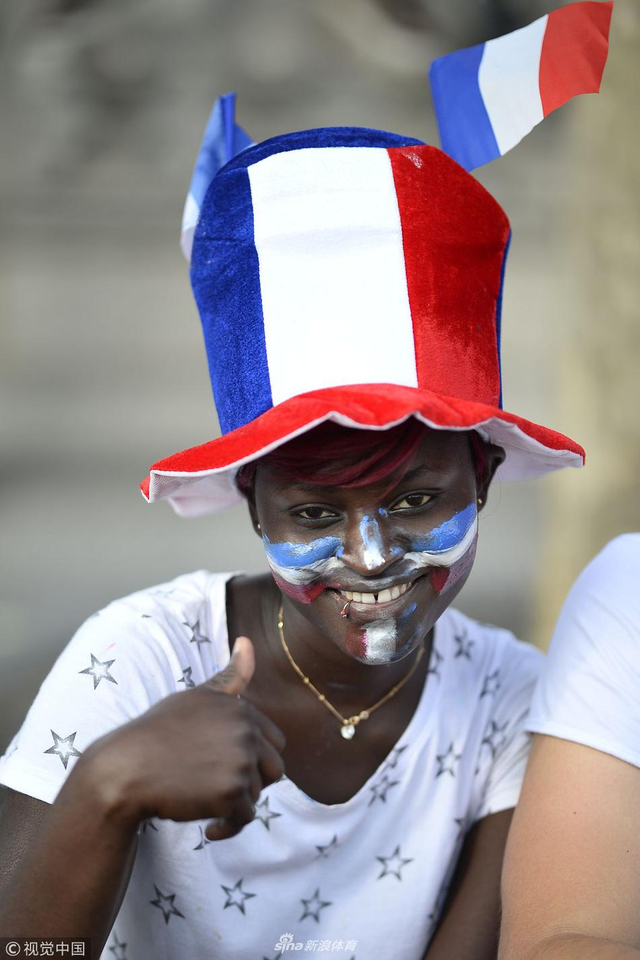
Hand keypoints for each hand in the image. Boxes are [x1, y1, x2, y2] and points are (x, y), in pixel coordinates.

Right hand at [85, 637, 285, 840]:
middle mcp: (246, 732)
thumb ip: (230, 676)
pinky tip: (208, 827)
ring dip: (235, 804)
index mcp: (241, 709)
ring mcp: (240, 761)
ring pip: (257, 794)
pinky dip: (228, 827)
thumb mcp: (195, 697)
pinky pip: (244, 818)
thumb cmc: (157, 733)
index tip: (222, 764)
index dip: (253, 757)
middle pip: (274, 769)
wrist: (124, 769)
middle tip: (215, 785)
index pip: (275, 741)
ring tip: (204, 802)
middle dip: (250, 781)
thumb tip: (248, 641)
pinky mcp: (230, 793)